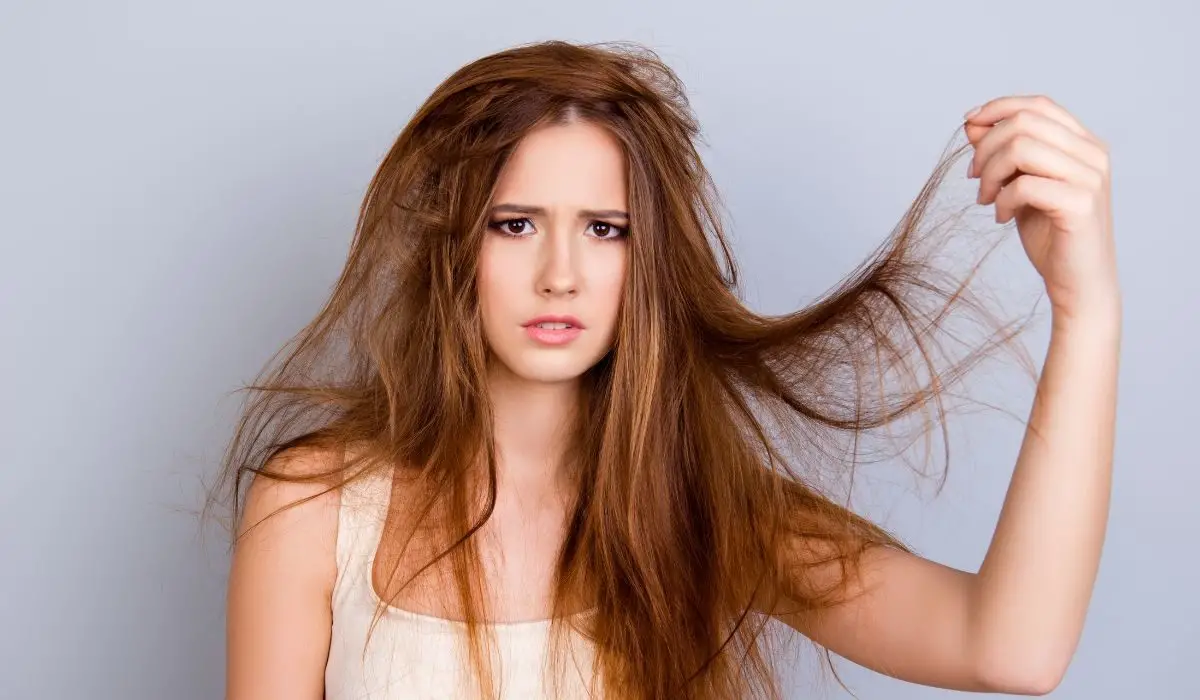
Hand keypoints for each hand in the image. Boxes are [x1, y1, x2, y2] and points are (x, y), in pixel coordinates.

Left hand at [964, 95, 1118, 326]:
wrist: (1078, 283)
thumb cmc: (1050, 234)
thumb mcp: (1020, 185)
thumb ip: (1003, 154)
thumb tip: (972, 123)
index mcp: (1084, 143)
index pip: (1038, 105)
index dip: (998, 108)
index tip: (968, 125)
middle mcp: (1093, 154)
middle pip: (1025, 122)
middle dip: (986, 147)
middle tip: (973, 177)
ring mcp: (1091, 178)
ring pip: (1022, 148)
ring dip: (990, 173)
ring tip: (984, 199)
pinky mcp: (1081, 204)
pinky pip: (1025, 185)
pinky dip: (1002, 199)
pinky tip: (1001, 218)